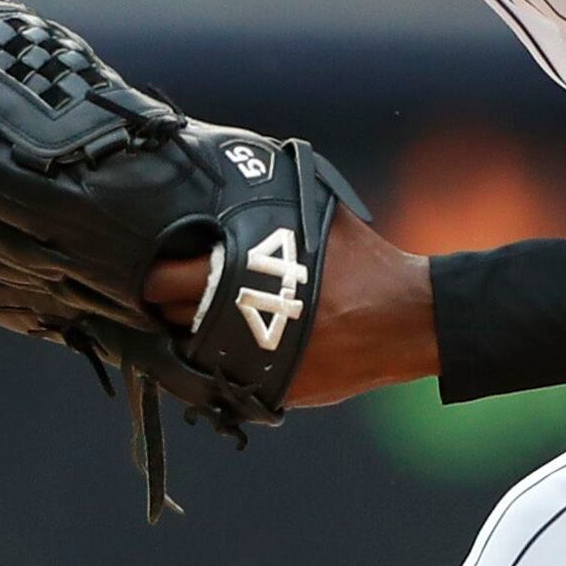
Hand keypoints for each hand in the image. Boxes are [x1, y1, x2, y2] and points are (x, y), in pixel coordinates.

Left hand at [148, 215, 435, 406]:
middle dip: (168, 307)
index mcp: (241, 276)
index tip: (162, 267)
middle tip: (178, 294)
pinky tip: (232, 345)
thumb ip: (269, 204)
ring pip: (189, 356)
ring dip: (190, 337)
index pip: (164, 282)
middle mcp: (236, 325)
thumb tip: (237, 172)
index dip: (157, 273)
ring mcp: (250, 365)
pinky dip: (220, 364)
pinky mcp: (267, 392)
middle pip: (169, 320)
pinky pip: (221, 381)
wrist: (407, 320)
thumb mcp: (316, 216)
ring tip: (203, 318)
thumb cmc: (364, 263)